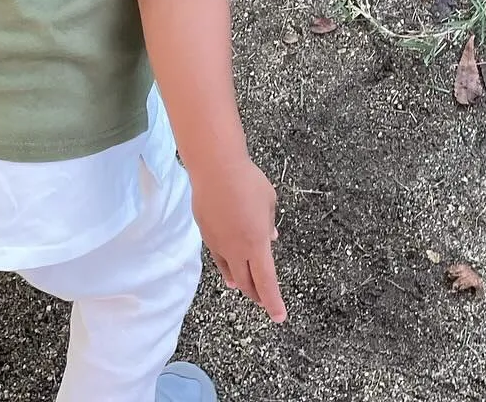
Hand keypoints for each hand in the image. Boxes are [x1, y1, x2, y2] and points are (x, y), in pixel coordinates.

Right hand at [190, 157, 285, 322]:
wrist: (215, 169)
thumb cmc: (247, 182)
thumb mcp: (269, 201)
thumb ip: (269, 224)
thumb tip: (270, 238)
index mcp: (256, 244)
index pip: (266, 282)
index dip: (273, 302)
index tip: (279, 316)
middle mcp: (236, 250)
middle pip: (247, 283)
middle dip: (258, 294)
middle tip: (265, 300)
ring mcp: (218, 244)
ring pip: (231, 272)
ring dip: (241, 282)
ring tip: (247, 288)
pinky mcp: (206, 235)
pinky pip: (219, 257)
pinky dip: (227, 266)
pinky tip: (229, 267)